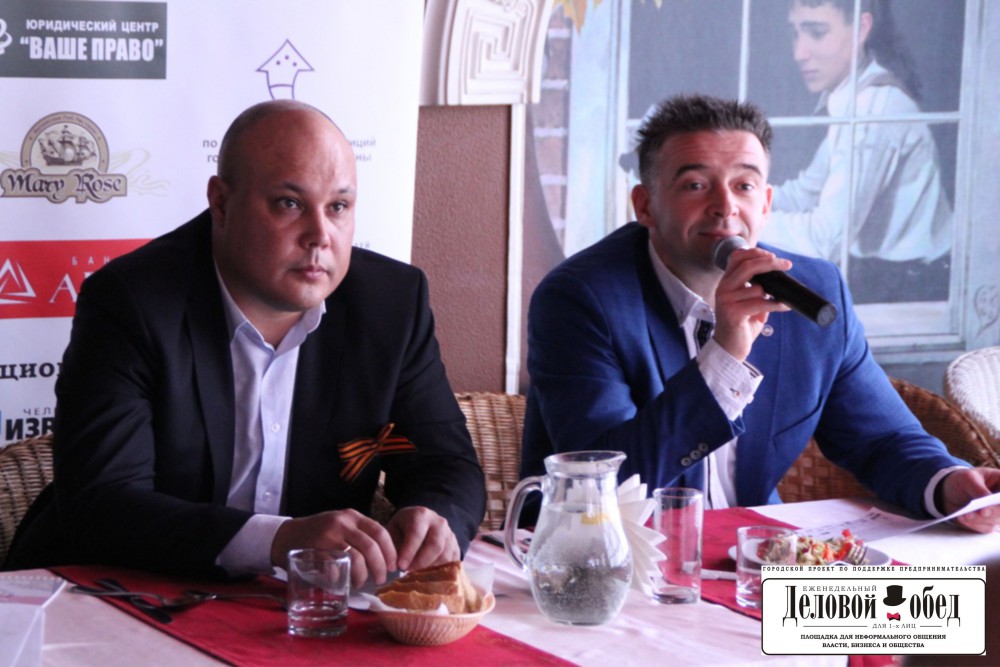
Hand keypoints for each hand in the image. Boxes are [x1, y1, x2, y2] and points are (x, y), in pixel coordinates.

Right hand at [270, 509, 396, 586]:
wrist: (286, 535)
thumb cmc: (318, 533)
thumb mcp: (341, 526)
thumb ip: (359, 534)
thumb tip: (384, 555)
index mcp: (352, 517)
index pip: (380, 531)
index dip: (390, 551)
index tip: (393, 565)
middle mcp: (342, 523)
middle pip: (371, 546)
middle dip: (379, 566)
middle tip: (380, 579)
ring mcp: (328, 536)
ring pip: (356, 558)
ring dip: (362, 575)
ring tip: (361, 583)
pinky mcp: (316, 550)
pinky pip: (336, 566)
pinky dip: (342, 577)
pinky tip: (341, 580)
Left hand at [386, 506, 459, 571]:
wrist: (422, 523)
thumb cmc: (403, 529)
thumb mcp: (393, 531)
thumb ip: (391, 546)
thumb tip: (393, 567)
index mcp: (421, 515)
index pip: (416, 533)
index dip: (408, 551)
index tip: (400, 566)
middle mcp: (439, 522)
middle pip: (435, 545)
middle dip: (420, 562)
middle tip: (408, 572)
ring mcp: (450, 534)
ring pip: (445, 556)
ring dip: (430, 568)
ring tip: (416, 574)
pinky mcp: (456, 547)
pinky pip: (452, 563)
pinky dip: (440, 572)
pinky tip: (428, 576)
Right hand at [712, 245, 790, 360]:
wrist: (729, 349)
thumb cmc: (741, 326)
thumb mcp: (747, 303)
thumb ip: (756, 290)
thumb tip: (778, 279)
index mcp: (726, 283)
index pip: (736, 257)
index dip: (755, 253)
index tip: (773, 256)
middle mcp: (723, 289)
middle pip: (747, 266)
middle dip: (770, 263)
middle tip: (787, 265)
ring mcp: (726, 301)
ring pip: (757, 287)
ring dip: (775, 293)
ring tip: (783, 299)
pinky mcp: (733, 314)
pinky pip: (760, 303)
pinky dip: (776, 304)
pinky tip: (784, 306)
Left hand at [939, 467, 999, 533]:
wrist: (950, 491)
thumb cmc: (963, 480)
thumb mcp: (969, 479)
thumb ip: (979, 490)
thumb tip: (988, 503)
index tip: (992, 505)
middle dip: (993, 512)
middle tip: (981, 512)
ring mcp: (998, 512)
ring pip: (995, 521)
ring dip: (980, 519)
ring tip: (965, 515)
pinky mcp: (990, 523)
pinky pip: (985, 528)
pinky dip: (974, 525)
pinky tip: (962, 518)